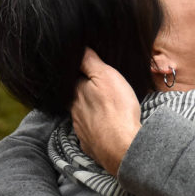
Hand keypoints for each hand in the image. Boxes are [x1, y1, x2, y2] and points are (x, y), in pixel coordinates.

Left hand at [73, 48, 142, 172]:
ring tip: (102, 109)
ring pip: (82, 117)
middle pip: (76, 100)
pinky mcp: (90, 146)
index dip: (79, 75)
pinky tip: (103, 128)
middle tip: (96, 90)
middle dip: (83, 95)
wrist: (122, 146)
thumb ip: (89, 62)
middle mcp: (74, 112)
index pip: (72, 81)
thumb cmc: (116, 109)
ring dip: (89, 113)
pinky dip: (95, 130)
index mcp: (76, 94)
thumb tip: (77, 49)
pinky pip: (90, 134)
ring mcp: (81, 131)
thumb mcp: (105, 76)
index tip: (87, 72)